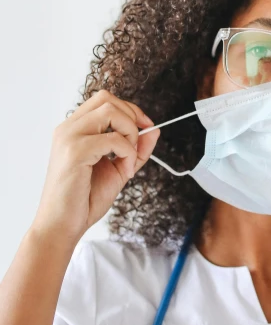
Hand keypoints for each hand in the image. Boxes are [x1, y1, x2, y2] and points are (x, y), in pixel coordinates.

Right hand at [31, 89, 160, 244]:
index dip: (130, 109)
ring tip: (130, 159)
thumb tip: (153, 129)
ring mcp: (69, 137)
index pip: (104, 100)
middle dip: (132, 117)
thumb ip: (136, 149)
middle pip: (107, 99)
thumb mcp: (119, 169)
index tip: (146, 127)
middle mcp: (68, 128)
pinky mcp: (74, 151)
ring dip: (130, 133)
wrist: (62, 225)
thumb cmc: (84, 199)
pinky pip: (113, 139)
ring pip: (110, 111)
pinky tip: (125, 172)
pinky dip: (128, 153)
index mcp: (75, 129)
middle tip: (138, 144)